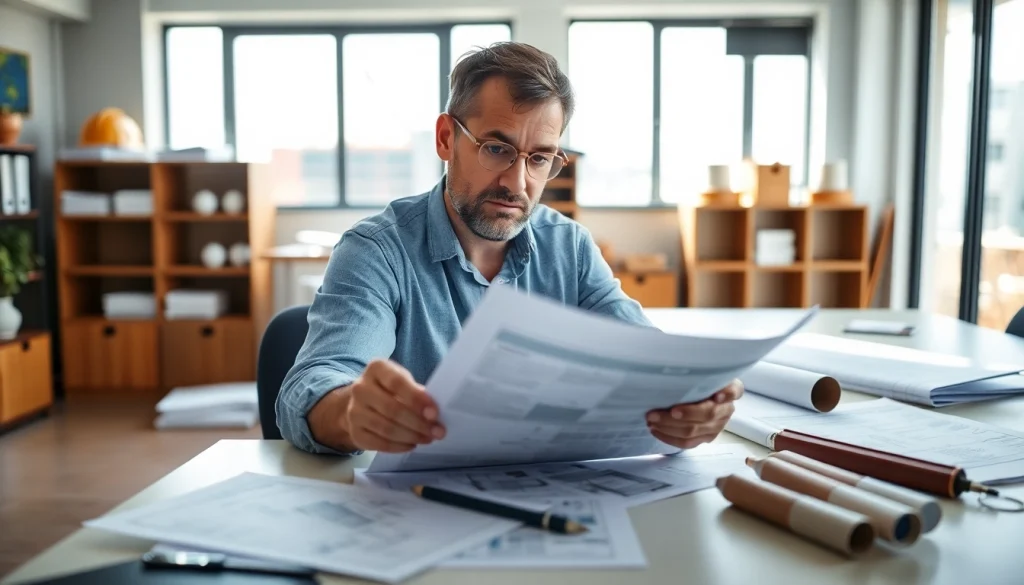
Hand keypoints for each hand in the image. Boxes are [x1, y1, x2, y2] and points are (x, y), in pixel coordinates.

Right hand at [310, 359, 445, 452]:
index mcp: (376, 369)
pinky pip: (378, 443)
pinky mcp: (354, 432)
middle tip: (437, 431)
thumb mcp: (404, 381)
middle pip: (392, 409)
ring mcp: (353, 411)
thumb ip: (418, 393)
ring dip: (411, 436)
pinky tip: (412, 444)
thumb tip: (434, 414)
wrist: (362, 402)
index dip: (417, 399)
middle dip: (418, 423)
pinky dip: (398, 446)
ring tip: (427, 438)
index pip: (397, 383)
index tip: (434, 413)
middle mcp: (360, 388)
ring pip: (386, 428)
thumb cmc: (391, 389)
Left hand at [645, 379, 743, 448]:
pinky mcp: (707, 437)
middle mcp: (727, 408)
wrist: (697, 394)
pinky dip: (670, 438)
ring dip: (670, 427)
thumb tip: (675, 361)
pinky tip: (656, 431)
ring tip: (652, 420)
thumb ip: (697, 370)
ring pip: (694, 431)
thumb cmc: (696, 379)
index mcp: (731, 388)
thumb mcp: (701, 370)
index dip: (727, 394)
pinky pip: (689, 443)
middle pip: (707, 414)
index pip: (734, 391)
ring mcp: (718, 425)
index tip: (717, 396)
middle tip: (657, 411)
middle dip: (682, 414)